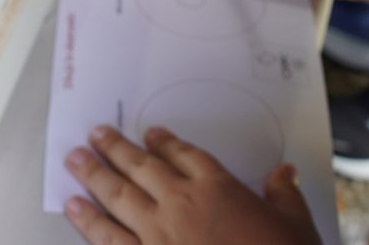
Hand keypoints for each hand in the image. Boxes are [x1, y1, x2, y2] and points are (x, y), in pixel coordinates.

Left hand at [63, 124, 317, 244]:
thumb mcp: (295, 222)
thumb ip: (283, 193)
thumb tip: (283, 173)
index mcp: (217, 187)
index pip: (184, 154)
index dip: (164, 141)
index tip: (150, 133)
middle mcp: (182, 203)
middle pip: (142, 167)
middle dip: (116, 148)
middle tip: (96, 134)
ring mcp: (158, 233)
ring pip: (118, 195)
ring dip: (94, 175)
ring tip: (75, 159)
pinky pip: (108, 238)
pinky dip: (88, 221)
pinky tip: (73, 207)